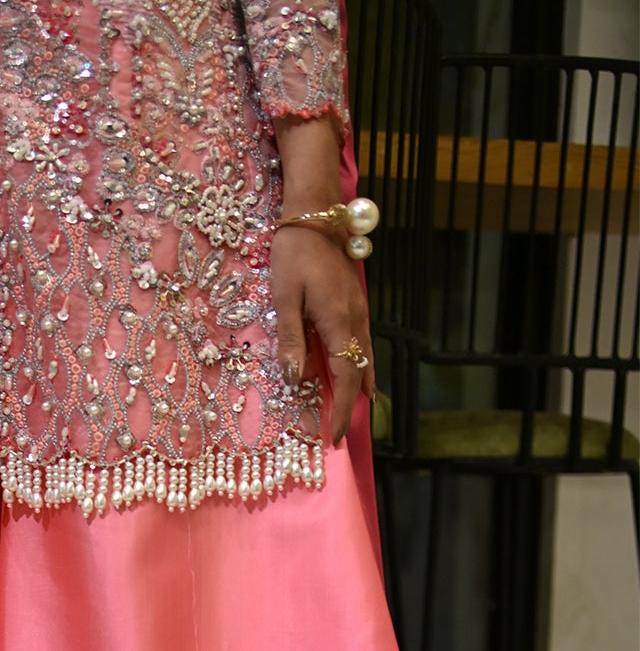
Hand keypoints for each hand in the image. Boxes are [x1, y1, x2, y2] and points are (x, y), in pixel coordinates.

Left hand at [269, 223, 374, 446]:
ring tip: (354, 413)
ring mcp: (359, 310)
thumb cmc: (293, 253)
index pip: (345, 378)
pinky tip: (358, 375)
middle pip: (360, 373)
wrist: (315, 214)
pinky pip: (362, 343)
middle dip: (350, 405)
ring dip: (359, 387)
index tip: (333, 436)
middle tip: (340, 433)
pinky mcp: (355, 303)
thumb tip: (298, 382)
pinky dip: (361, 365)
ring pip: (365, 358)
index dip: (340, 410)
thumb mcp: (284, 299)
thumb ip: (292, 341)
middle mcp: (355, 320)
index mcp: (338, 322)